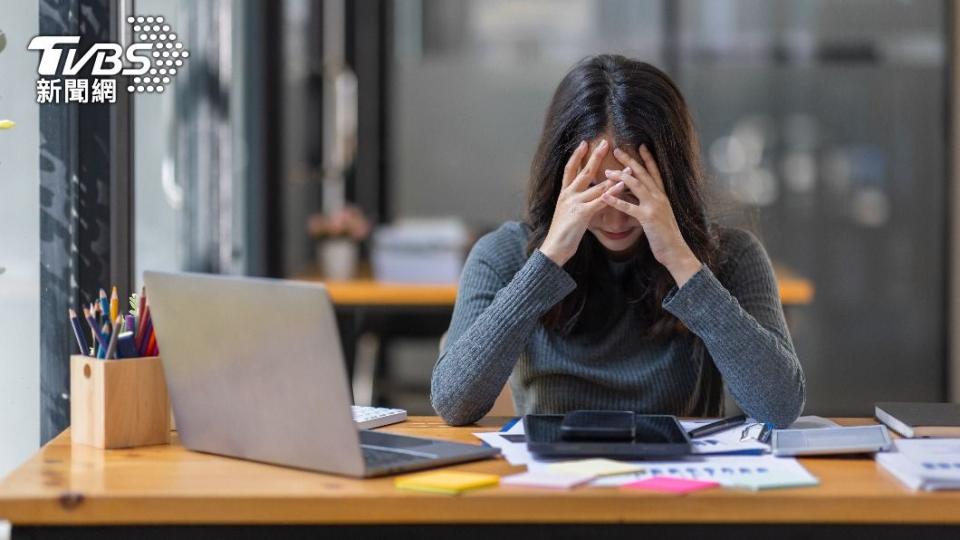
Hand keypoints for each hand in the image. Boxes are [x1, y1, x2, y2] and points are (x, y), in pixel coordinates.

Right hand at [539, 139, 617, 265]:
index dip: (576, 156)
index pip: (569, 169)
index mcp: (564, 193)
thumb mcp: (568, 213)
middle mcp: (568, 195)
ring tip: (627, 167)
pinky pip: (600, 201)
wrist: (554, 248)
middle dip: (594, 156)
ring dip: (614, 176)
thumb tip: (586, 196)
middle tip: (604, 142)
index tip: (584, 143)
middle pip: (583, 171)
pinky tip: (620, 187)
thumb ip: (576, 202)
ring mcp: (574, 203)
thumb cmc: (563, 233)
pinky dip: (611, 194)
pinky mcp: (582, 214)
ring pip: (596, 186)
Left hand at [601, 145, 701, 285]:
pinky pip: (630, 207)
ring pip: (636, 186)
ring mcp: (654, 206)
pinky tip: (605, 196)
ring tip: (607, 171)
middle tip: (617, 150)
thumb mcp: (658, 215)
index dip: (647, 158)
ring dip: (621, 177)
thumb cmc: (665, 235)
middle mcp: (660, 197)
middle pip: (643, 174)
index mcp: (662, 196)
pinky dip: (616, 201)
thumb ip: (649, 203)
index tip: (639, 145)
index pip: (654, 172)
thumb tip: (636, 196)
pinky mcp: (648, 218)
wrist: (675, 251)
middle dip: (630, 161)